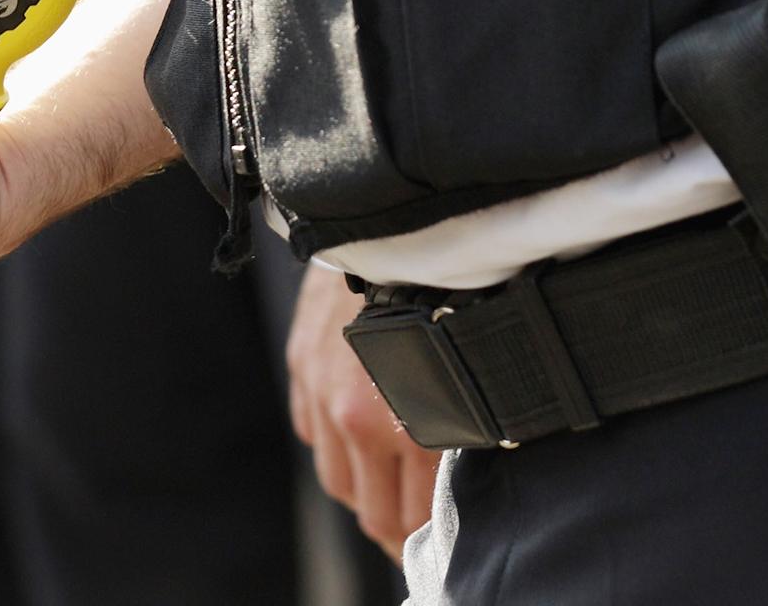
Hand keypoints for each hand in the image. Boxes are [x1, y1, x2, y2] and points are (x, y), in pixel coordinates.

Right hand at [287, 261, 440, 561]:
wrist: (394, 224)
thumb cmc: (445, 287)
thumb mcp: (467, 368)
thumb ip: (459, 429)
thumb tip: (463, 475)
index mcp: (405, 423)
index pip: (412, 517)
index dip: (428, 541)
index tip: (439, 544)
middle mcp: (355, 417)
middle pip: (372, 513)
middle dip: (398, 532)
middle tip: (418, 534)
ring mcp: (320, 392)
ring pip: (338, 482)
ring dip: (364, 494)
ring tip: (388, 493)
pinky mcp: (301, 365)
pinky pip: (311, 433)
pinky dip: (334, 447)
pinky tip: (358, 441)